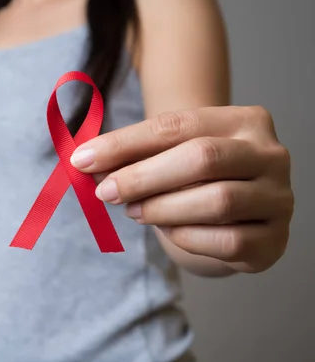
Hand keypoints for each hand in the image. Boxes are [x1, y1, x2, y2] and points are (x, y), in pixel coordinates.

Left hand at [70, 106, 293, 272]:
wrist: (235, 216)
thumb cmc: (195, 179)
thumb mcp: (167, 157)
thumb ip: (133, 156)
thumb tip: (85, 162)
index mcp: (244, 120)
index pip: (176, 126)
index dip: (124, 144)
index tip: (82, 160)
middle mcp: (270, 154)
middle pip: (201, 159)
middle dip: (142, 177)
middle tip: (105, 192)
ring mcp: (279, 198)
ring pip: (216, 201)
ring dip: (162, 209)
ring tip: (134, 212)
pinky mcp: (274, 240)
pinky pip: (226, 241)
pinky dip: (186, 238)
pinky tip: (169, 231)